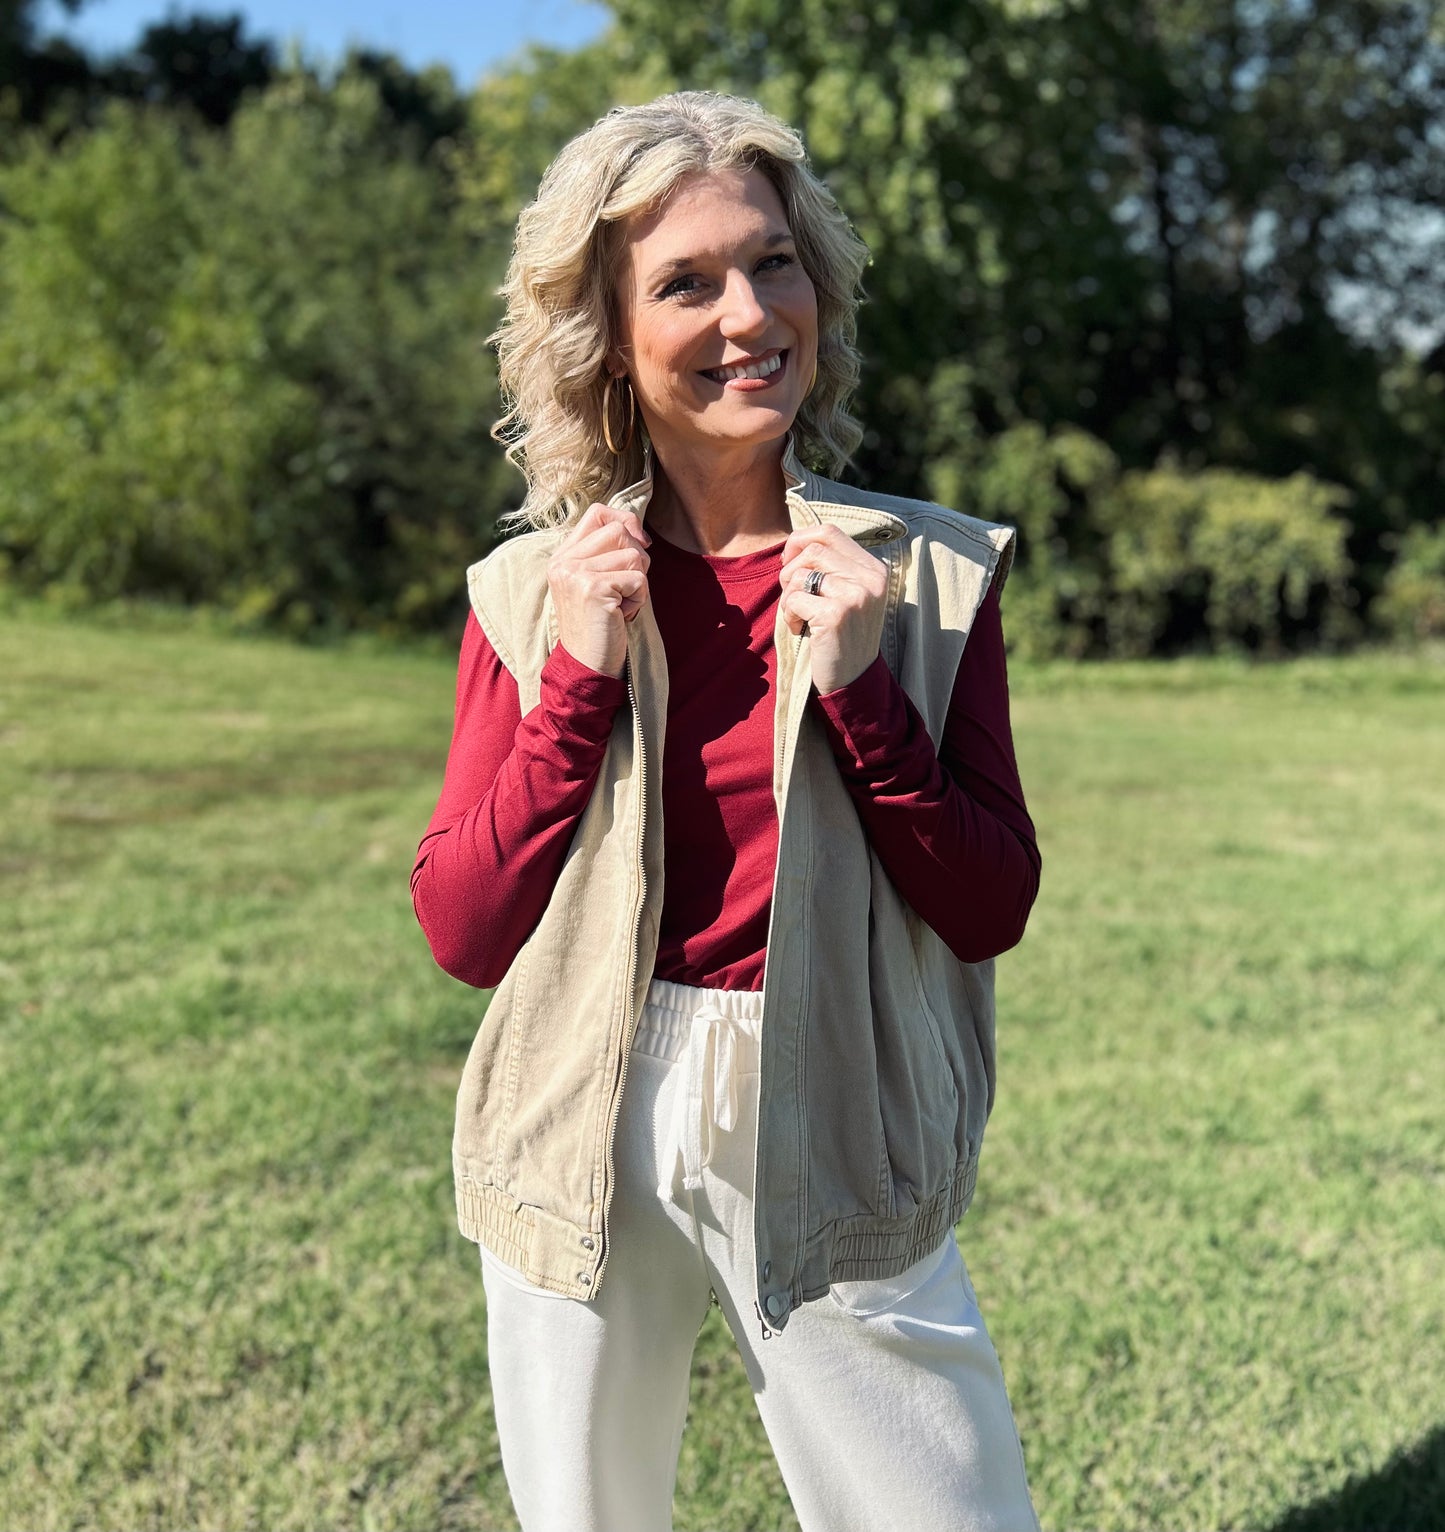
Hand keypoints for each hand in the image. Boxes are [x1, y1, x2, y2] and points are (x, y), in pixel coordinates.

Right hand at [546, 502, 651, 678]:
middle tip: (626, 589)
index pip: (598, 512)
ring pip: (634, 554)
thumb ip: (607, 552)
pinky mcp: (592, 589)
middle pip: (619, 529)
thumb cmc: (600, 626)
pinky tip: (623, 615)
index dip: (626, 521)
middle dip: (637, 558)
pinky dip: (639, 599)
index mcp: (563, 556)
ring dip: (639, 583)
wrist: (586, 666)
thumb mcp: (596, 582)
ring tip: (621, 605)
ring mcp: (575, 573)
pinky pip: (639, 579)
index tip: (639, 545)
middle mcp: (564, 561)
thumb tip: (637, 528)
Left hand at [779, 523, 887, 694]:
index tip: (790, 563)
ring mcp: (856, 596)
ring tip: (800, 617)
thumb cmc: (843, 636)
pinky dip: (789, 615)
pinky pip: (794, 599)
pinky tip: (801, 629)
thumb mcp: (849, 595)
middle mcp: (870, 579)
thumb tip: (796, 541)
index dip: (800, 541)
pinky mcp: (836, 615)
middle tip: (793, 598)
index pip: (829, 532)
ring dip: (789, 597)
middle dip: (790, 572)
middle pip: (811, 549)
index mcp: (875, 569)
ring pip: (800, 574)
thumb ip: (833, 566)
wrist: (853, 681)